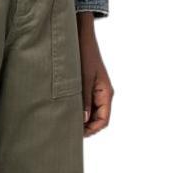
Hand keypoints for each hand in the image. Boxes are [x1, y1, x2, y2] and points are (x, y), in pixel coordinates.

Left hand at [77, 14, 112, 136]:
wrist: (83, 38)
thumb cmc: (84, 56)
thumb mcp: (83, 79)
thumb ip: (84, 100)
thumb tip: (83, 121)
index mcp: (106, 93)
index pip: (103, 121)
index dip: (92, 130)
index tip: (77, 134)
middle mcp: (103, 94)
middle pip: (98, 119)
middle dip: (86, 127)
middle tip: (69, 131)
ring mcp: (97, 91)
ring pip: (92, 113)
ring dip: (82, 119)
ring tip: (66, 122)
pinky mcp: (89, 87)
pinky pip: (87, 104)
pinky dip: (79, 110)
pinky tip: (67, 110)